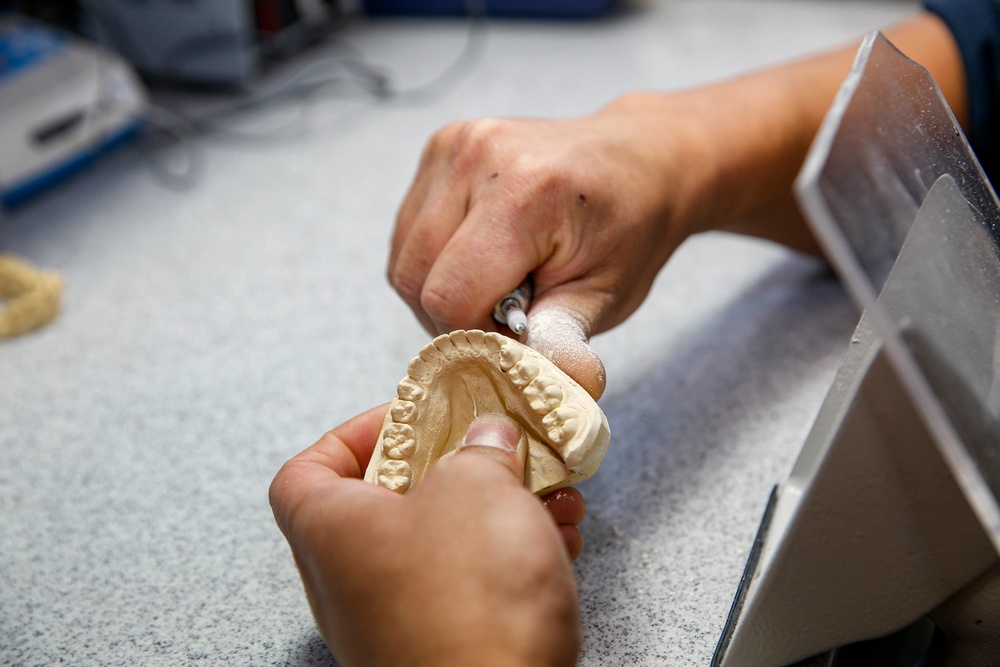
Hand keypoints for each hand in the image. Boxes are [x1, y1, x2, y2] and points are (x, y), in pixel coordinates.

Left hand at [269, 406, 584, 666]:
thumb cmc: (466, 599)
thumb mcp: (477, 486)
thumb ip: (479, 447)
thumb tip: (488, 437)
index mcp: (332, 530)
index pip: (305, 470)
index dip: (352, 434)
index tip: (408, 418)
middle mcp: (351, 580)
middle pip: (390, 501)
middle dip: (456, 468)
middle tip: (495, 451)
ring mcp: (395, 620)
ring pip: (443, 543)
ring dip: (499, 510)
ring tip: (550, 494)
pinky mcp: (443, 647)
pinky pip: (471, 586)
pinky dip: (510, 556)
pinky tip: (558, 540)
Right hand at [387, 98, 710, 398]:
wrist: (641, 161)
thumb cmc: (628, 228)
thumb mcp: (606, 295)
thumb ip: (563, 342)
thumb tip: (548, 389)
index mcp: (526, 191)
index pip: (451, 295)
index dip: (475, 334)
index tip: (515, 338)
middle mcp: (477, 155)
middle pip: (415, 277)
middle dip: (453, 315)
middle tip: (506, 315)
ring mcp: (453, 144)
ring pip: (405, 257)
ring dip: (439, 289)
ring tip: (497, 284)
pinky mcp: (440, 147)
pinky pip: (409, 232)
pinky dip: (434, 261)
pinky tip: (481, 257)